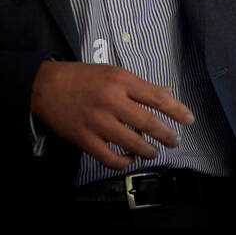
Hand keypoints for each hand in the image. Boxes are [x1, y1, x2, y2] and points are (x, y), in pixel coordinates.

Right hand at [30, 61, 193, 170]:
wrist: (46, 86)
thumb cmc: (82, 77)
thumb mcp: (114, 72)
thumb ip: (140, 85)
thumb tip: (166, 92)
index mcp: (121, 81)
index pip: (157, 97)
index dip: (177, 110)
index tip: (189, 119)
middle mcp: (111, 100)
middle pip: (148, 122)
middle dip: (167, 135)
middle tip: (174, 141)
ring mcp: (98, 121)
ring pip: (132, 143)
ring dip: (148, 151)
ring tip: (153, 152)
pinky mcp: (85, 139)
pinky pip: (110, 158)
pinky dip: (123, 162)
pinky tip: (128, 158)